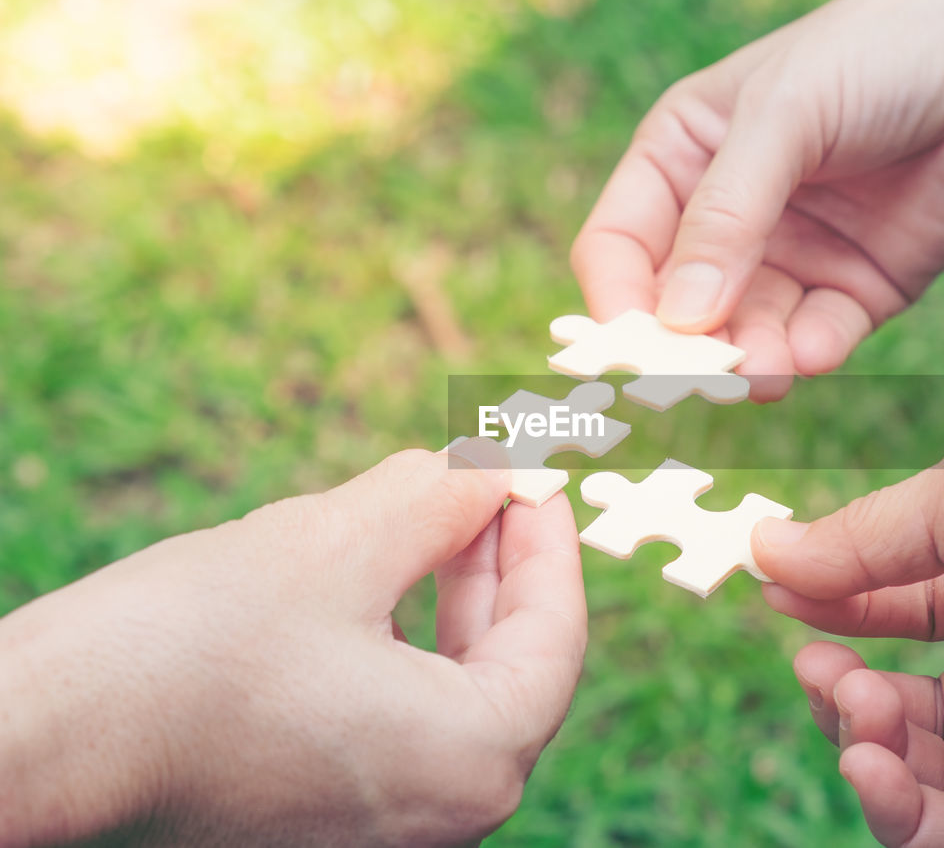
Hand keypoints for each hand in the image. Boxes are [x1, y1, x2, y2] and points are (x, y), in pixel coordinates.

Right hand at [0, 447, 586, 846]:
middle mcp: (444, 817)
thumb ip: (441, 501)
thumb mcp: (336, 543)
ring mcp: (383, 830)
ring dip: (451, 600)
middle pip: (512, 669)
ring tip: (437, 517)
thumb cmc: (186, 649)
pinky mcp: (326, 821)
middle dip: (500, 566)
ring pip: (454, 694)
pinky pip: (399, 722)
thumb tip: (495, 468)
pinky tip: (380, 581)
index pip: (556, 638)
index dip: (550, 542)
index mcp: (473, 762)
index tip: (535, 477)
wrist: (40, 745)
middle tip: (488, 486)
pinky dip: (403, 646)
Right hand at [572, 0, 943, 400]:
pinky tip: (817, 353)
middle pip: (679, 305)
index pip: (619, 245)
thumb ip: (726, 215)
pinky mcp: (853, 291)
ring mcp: (791, 258)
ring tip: (763, 374)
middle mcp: (728, 216)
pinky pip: (815, 339)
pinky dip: (811, 353)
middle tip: (701, 378)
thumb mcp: (787, 115)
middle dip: (687, 345)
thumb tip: (675, 319)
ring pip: (746, 333)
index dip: (616, 297)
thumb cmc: (883, 55)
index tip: (630, 345)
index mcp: (684, 156)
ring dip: (750, 360)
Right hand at [752, 414, 943, 844]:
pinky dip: (894, 811)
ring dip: (863, 742)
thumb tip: (765, 555)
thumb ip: (860, 544)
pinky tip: (867, 760)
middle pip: (912, 708)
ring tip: (851, 698)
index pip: (913, 614)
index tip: (779, 599)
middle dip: (846, 689)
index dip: (842, 611)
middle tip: (818, 665)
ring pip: (926, 779)